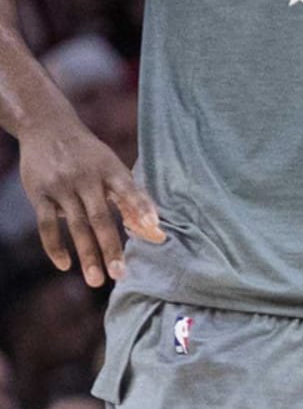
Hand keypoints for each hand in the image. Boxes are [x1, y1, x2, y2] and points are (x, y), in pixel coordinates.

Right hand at [20, 120, 164, 286]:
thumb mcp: (111, 166)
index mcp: (110, 169)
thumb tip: (153, 228)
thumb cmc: (89, 154)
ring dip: (87, 255)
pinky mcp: (40, 195)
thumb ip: (130, 196)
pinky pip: (47, 226)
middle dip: (111, 248)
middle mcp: (87, 178)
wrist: (48, 127)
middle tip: (120, 274)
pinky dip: (55, 247)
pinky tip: (65, 265)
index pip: (129, 191)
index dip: (142, 209)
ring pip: (76, 227)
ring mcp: (62, 187)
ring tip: (96, 281)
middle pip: (101, 218)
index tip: (155, 229)